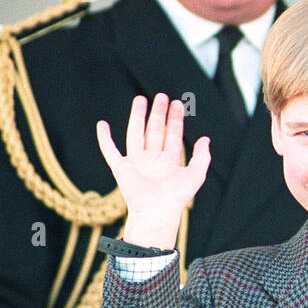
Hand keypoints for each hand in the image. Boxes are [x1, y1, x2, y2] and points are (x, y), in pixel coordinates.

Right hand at [96, 94, 210, 249]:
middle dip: (158, 113)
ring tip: (140, 99)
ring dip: (137, 117)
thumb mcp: (195, 175)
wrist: (156, 211)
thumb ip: (202, 157)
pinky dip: (104, 138)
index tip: (176, 104)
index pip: (172, 135)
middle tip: (161, 96)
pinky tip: (102, 124)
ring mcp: (136, 162)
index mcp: (169, 161)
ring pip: (136, 134)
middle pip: (155, 130)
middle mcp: (152, 159)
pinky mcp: (121, 168)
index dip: (175, 119)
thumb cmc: (176, 197)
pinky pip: (110, 151)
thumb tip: (205, 138)